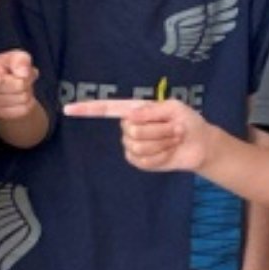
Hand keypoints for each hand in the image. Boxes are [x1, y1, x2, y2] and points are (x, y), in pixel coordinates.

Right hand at [0, 50, 38, 121]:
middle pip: (15, 86)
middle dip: (24, 80)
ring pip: (22, 98)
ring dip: (28, 91)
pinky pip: (24, 109)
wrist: (10, 85)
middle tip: (22, 76)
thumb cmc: (10, 66)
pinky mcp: (2, 115)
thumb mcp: (16, 57)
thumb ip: (20, 60)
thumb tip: (23, 74)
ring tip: (21, 86)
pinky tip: (21, 96)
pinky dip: (29, 102)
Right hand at [65, 97, 214, 172]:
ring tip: (174, 138)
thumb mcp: (174, 108)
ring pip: (140, 145)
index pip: (106, 108)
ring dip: (163, 142)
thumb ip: (151, 110)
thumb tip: (130, 117)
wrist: (200, 144)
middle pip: (132, 129)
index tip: (68, 109)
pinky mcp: (139, 161)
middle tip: (175, 128)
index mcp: (134, 110)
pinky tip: (169, 151)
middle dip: (159, 129)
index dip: (87, 109)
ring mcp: (133, 145)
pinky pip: (145, 160)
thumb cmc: (188, 121)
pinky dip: (162, 155)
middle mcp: (129, 127)